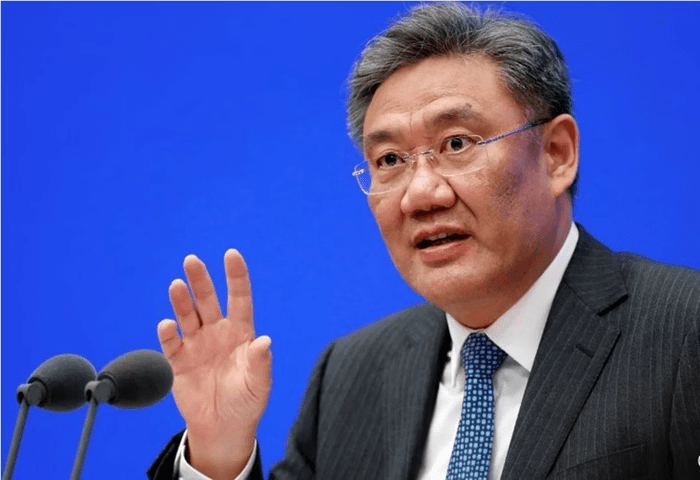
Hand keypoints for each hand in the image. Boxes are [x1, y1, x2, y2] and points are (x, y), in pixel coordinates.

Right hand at [157, 249, 271, 478]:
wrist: (223, 429)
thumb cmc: (247, 402)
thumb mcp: (259, 384)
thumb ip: (260, 363)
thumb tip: (265, 342)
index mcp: (240, 333)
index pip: (239, 298)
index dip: (236, 276)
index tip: (231, 254)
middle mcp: (217, 333)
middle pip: (207, 300)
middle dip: (200, 280)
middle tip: (192, 260)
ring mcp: (196, 345)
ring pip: (187, 316)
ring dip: (181, 300)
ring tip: (177, 285)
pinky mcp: (178, 362)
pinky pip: (171, 343)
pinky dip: (167, 333)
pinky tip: (168, 325)